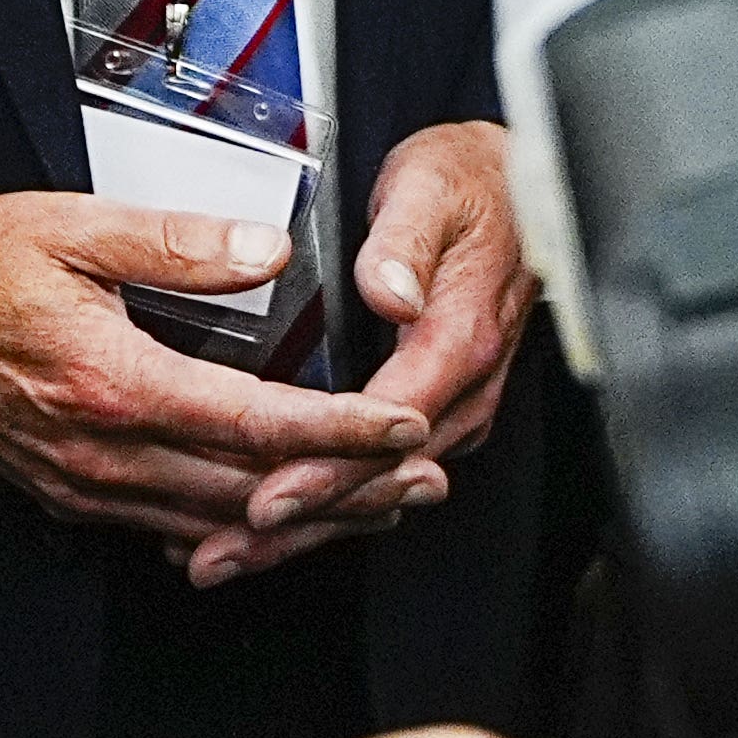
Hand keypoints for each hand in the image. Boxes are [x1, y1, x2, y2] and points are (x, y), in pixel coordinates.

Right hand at [0, 192, 434, 553]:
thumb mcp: (68, 224)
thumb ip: (174, 241)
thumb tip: (267, 252)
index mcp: (113, 382)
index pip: (255, 424)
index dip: (341, 431)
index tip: (406, 426)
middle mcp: (103, 451)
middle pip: (251, 493)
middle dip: (350, 492)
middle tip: (427, 480)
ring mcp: (84, 483)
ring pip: (217, 525)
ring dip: (305, 519)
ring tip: (381, 503)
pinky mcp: (69, 492)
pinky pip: (169, 527)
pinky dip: (236, 528)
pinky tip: (278, 515)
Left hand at [211, 124, 533, 585]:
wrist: (513, 184)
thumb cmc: (466, 182)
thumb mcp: (430, 188)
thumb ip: (405, 240)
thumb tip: (391, 290)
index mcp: (462, 339)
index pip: (387, 426)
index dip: (326, 470)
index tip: (268, 498)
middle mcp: (465, 386)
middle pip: (380, 479)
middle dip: (303, 524)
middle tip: (224, 553)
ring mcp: (455, 404)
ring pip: (380, 488)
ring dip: (308, 527)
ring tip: (228, 555)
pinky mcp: (438, 407)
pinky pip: (383, 470)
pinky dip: (329, 503)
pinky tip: (273, 521)